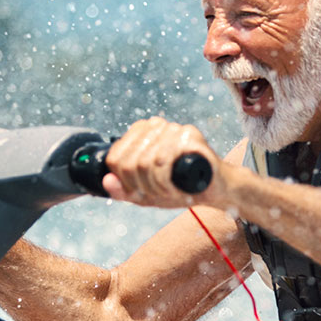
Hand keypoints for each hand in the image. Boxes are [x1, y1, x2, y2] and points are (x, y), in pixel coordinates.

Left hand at [102, 117, 220, 208]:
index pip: (115, 158)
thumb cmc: (179, 187)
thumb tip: (107, 181)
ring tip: (169, 190)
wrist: (214, 188)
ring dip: (157, 185)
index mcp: (141, 133)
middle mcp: (157, 126)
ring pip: (147, 162)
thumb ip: (124, 190)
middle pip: (131, 162)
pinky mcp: (191, 136)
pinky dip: (167, 180)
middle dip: (143, 186)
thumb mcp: (146, 194)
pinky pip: (165, 160)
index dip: (124, 181)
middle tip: (158, 193)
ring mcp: (174, 129)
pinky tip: (176, 186)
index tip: (140, 190)